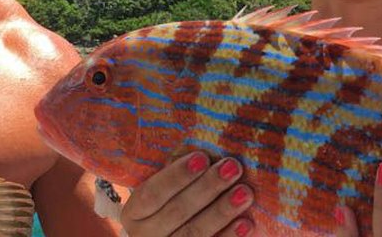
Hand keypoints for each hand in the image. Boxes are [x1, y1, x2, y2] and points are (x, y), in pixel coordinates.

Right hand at [120, 152, 254, 236]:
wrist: (171, 234)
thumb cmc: (170, 201)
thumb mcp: (163, 188)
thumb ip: (177, 175)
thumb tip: (209, 152)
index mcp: (134, 212)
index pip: (152, 193)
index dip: (176, 175)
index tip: (202, 156)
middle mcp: (146, 236)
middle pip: (177, 212)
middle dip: (207, 187)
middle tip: (232, 166)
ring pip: (194, 233)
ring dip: (221, 211)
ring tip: (245, 192)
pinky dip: (230, 236)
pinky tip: (246, 223)